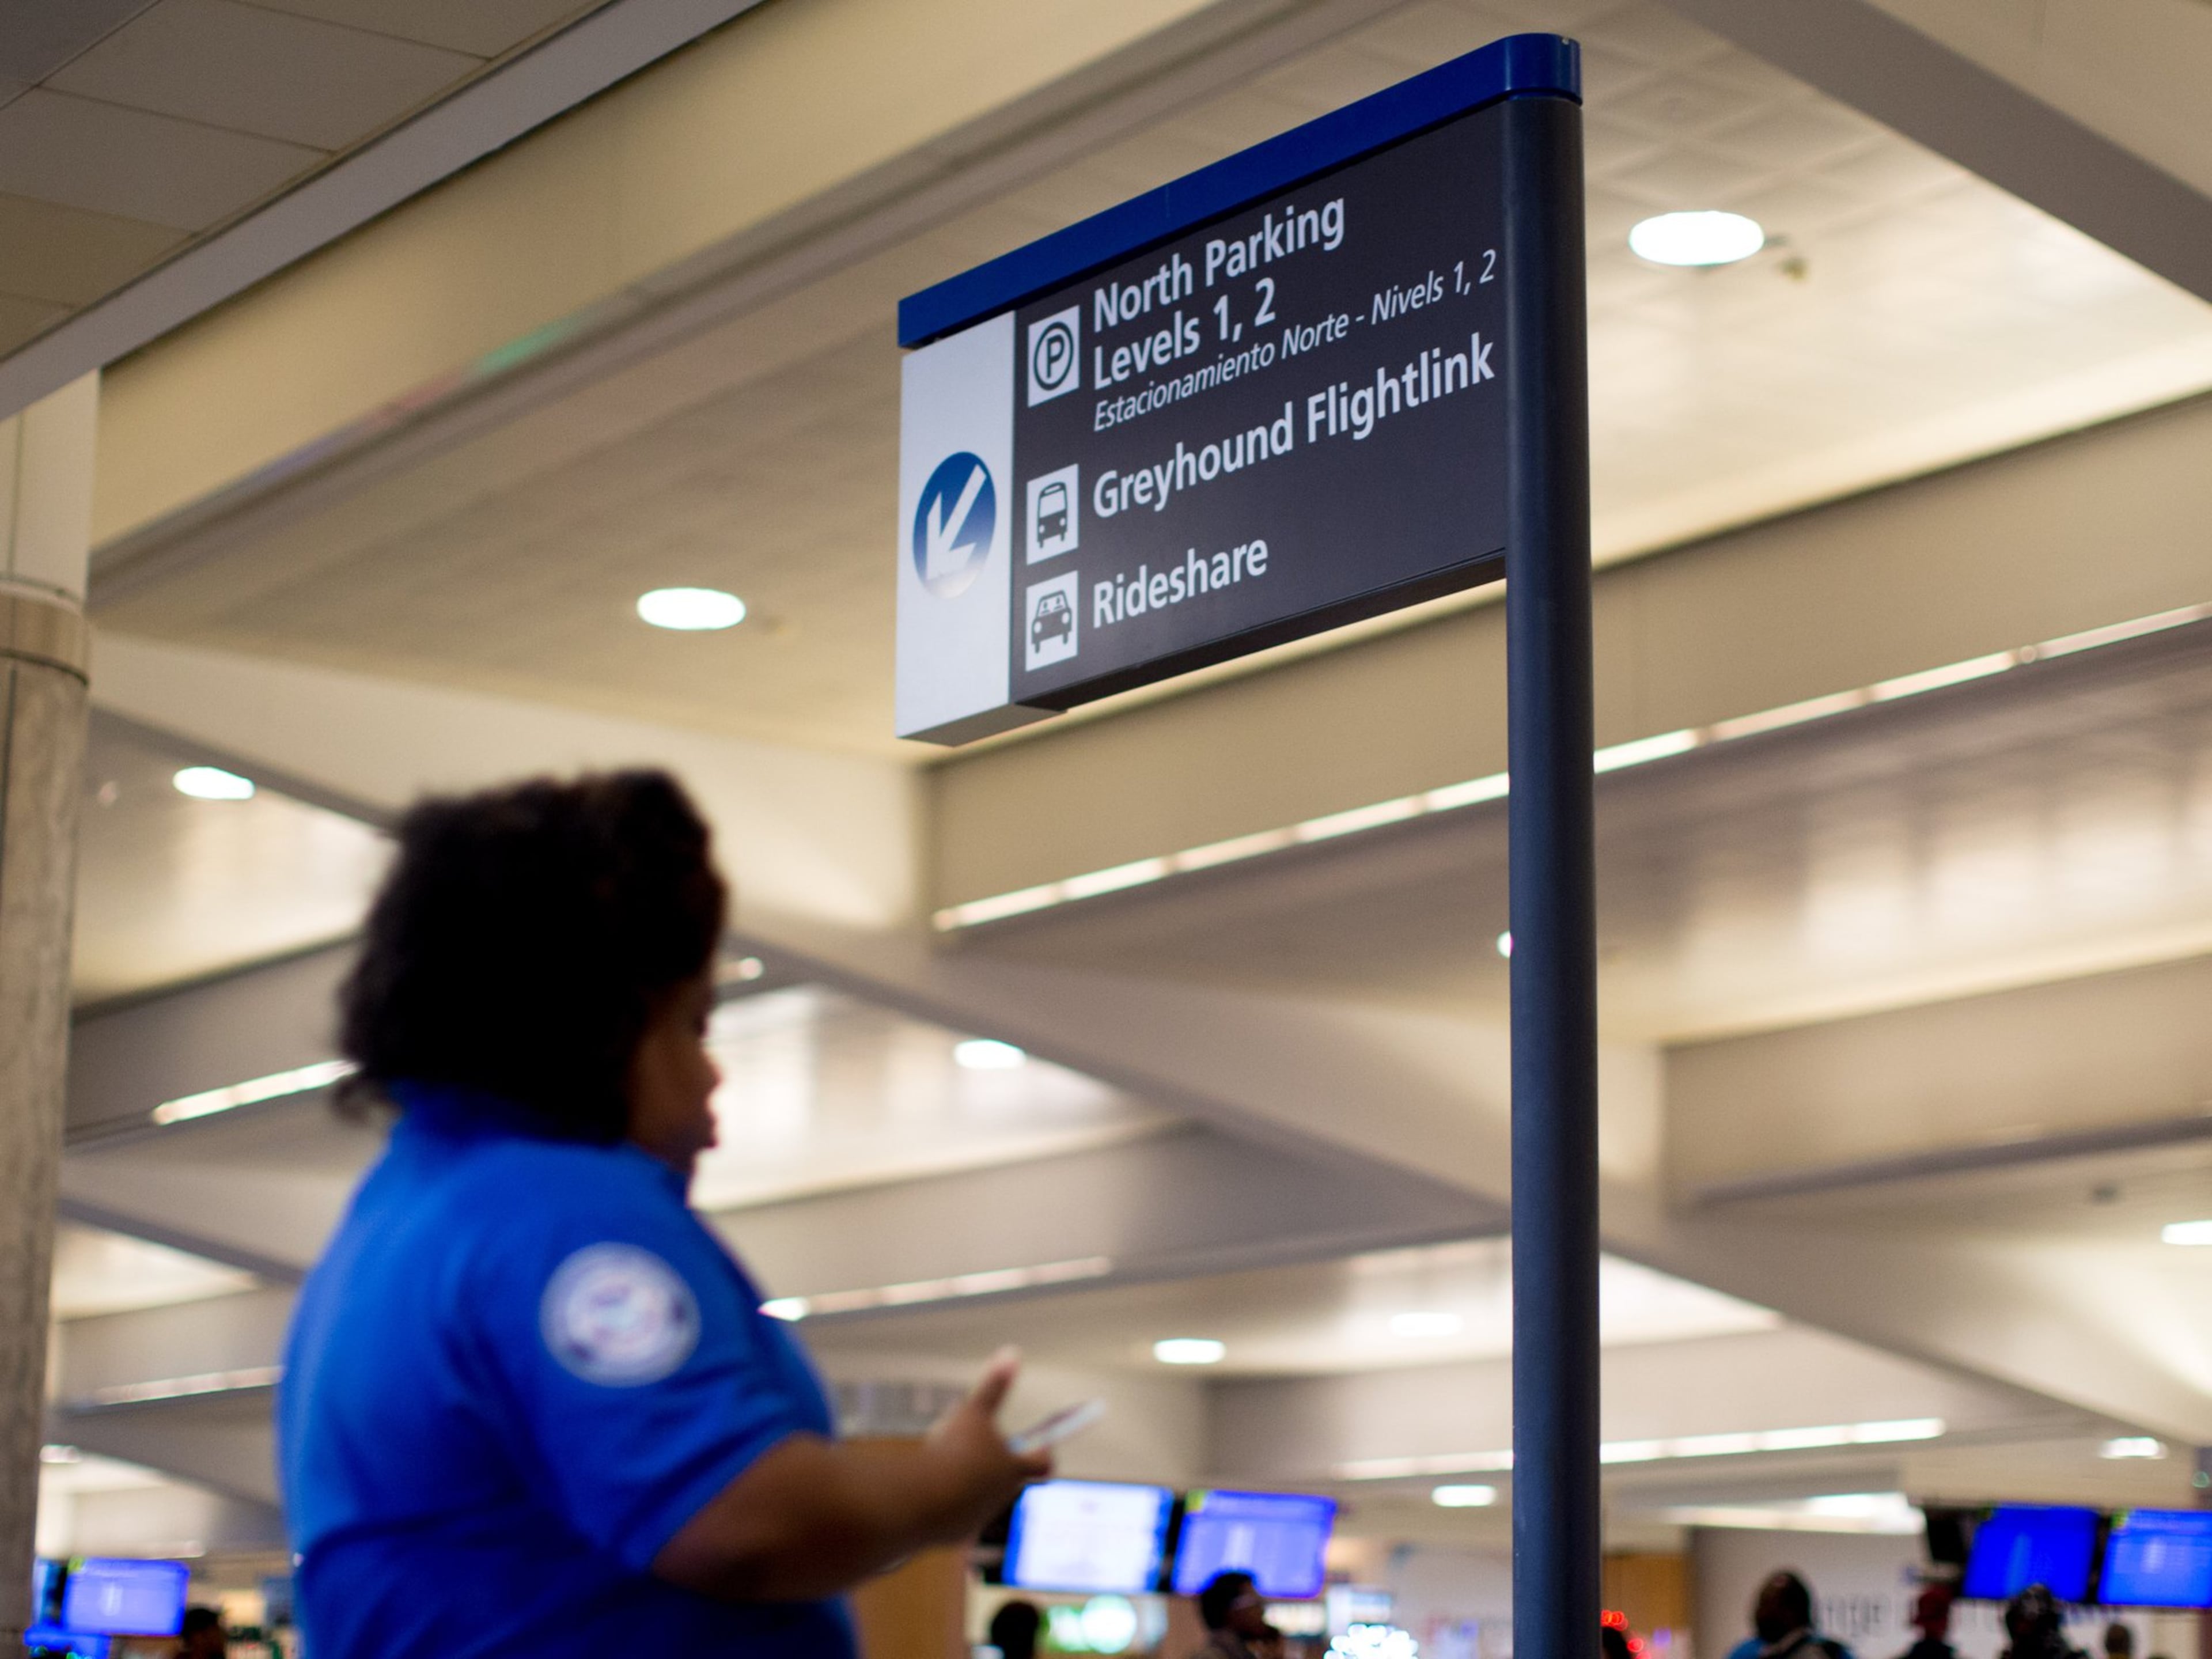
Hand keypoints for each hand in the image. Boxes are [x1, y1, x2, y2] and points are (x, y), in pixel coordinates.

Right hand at [922, 1347, 1051, 1534]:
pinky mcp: (954, 1532)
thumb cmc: (954, 1453)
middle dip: (999, 1467)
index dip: (1044, 1454)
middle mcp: (1000, 1497)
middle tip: (982, 1451)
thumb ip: (994, 1386)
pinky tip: (930, 1490)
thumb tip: (1013, 1352)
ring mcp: (978, 1516)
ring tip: (948, 1466)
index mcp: (1012, 1469)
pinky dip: (947, 1503)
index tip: (1045, 1446)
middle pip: (1010, 1482)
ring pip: (980, 1497)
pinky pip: (954, 1514)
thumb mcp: (973, 1412)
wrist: (923, 1500)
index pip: (1041, 1464)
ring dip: (971, 1484)